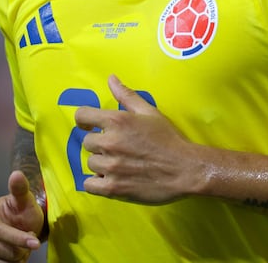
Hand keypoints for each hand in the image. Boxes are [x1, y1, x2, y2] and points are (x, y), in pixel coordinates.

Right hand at [0, 171, 44, 261]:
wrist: (20, 229)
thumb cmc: (21, 214)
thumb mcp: (24, 201)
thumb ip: (20, 189)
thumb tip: (16, 174)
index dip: (18, 238)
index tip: (35, 243)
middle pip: (2, 250)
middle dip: (21, 248)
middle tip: (27, 240)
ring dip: (17, 258)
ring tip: (20, 247)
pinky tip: (13, 256)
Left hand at [75, 74, 201, 203]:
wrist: (184, 169)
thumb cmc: (168, 139)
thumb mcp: (149, 112)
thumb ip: (126, 95)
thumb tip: (111, 78)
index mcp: (117, 120)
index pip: (82, 115)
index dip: (84, 120)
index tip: (90, 126)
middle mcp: (110, 142)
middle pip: (88, 142)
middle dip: (100, 144)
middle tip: (118, 148)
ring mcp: (110, 167)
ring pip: (91, 163)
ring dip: (102, 164)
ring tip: (120, 164)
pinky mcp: (113, 188)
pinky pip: (89, 185)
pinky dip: (97, 183)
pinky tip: (111, 179)